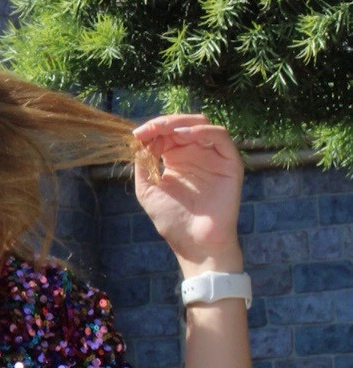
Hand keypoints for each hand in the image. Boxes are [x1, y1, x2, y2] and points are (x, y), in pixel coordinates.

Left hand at [132, 114, 244, 272]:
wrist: (195, 244)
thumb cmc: (172, 220)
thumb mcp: (148, 188)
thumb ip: (143, 163)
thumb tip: (141, 139)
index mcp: (177, 158)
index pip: (166, 133)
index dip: (151, 130)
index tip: (136, 135)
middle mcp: (197, 154)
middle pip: (182, 125)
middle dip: (163, 123)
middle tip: (148, 129)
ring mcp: (214, 157)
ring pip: (201, 125)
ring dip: (180, 123)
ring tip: (164, 130)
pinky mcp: (230, 162)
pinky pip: (220, 137)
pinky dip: (201, 131)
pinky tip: (183, 136)